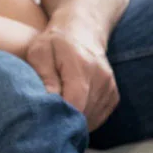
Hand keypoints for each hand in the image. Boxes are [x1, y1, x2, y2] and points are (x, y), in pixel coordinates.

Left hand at [25, 14, 118, 129]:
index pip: (75, 103)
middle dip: (65, 121)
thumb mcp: (40, 52)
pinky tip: (72, 110)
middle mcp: (100, 78)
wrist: (82, 30)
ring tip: (58, 114)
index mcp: (81, 66)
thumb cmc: (54, 42)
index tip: (44, 120)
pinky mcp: (113, 95)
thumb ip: (45, 76)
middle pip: (84, 114)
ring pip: (92, 118)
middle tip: (47, 120)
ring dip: (75, 121)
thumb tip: (49, 101)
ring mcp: (110, 87)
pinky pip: (99, 117)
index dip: (59, 117)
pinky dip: (85, 119)